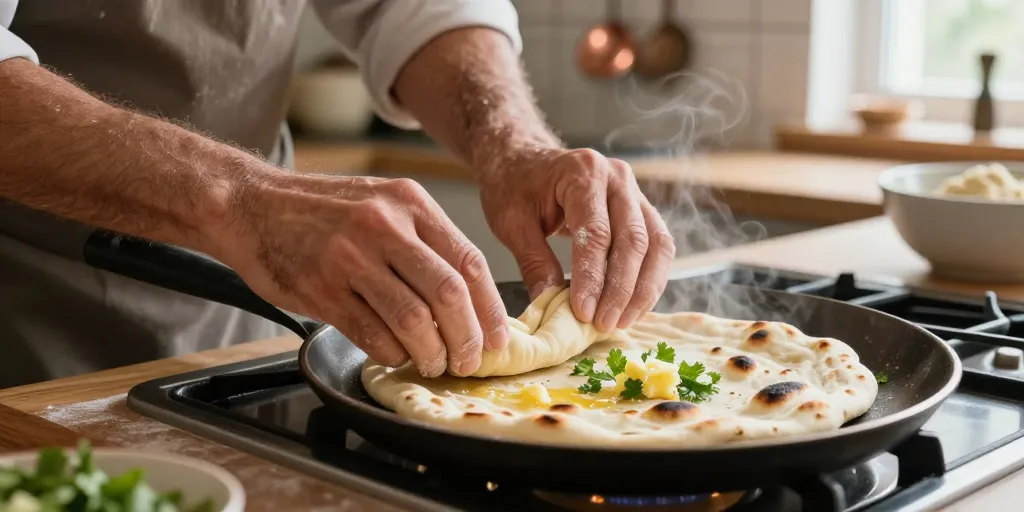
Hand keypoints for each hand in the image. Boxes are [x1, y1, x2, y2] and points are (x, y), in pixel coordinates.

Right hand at [215, 172, 508, 377]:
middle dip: (467, 339)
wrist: (252, 205)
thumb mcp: (383, 203)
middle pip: (449, 295)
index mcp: (410, 203)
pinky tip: (396, 354)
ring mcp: (351, 257)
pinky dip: (393, 353)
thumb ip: (425, 241)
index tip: (496, 339)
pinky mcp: (322, 288)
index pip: (470, 262)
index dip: (490, 310)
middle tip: (469, 361)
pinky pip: (373, 334)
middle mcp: (384, 225)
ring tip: (433, 363)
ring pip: (414, 320)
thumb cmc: (324, 211)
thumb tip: (470, 301)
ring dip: (431, 353)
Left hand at [478, 148, 674, 331]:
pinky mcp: (641, 208)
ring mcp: (634, 191)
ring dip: (643, 288)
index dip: (593, 277)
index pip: (596, 232)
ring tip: (623, 321)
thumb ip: (534, 262)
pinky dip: (650, 278)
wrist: (522, 158)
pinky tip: (634, 306)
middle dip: (621, 288)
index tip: (584, 312)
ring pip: (656, 244)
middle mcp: (617, 177)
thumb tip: (551, 305)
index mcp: (582, 172)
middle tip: (605, 324)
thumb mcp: (512, 222)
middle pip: (633, 239)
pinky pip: (658, 246)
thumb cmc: (513, 185)